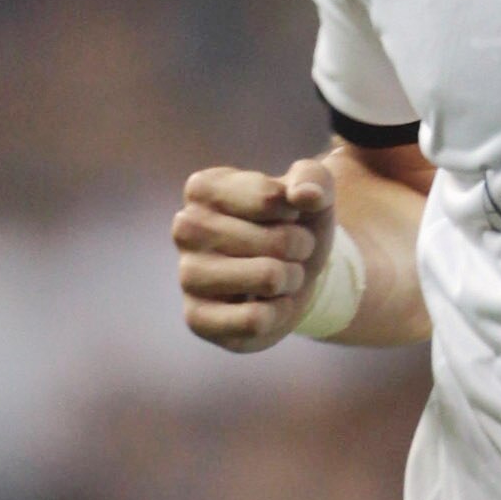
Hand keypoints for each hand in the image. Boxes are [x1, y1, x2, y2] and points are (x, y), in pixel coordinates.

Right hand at [173, 160, 336, 352]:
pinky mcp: (196, 319)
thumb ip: (314, 179)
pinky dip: (277, 313)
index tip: (287, 215)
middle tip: (288, 251)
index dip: (295, 212)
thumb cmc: (293, 225)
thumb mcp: (313, 191)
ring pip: (268, 279)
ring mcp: (187, 275)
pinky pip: (255, 320)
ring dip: (290, 280)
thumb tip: (305, 195)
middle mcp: (185, 228)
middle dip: (299, 248)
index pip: (271, 198)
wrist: (291, 276)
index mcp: (203, 188)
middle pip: (276, 241)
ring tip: (278, 277)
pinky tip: (265, 305)